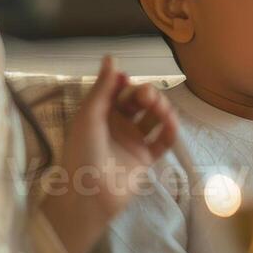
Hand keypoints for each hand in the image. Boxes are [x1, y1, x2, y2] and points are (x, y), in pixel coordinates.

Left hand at [40, 57, 178, 252]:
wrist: (89, 194)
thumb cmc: (82, 152)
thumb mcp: (88, 116)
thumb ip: (103, 88)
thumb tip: (112, 58)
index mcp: (100, 114)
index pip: (118, 91)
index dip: (125, 84)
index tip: (127, 82)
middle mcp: (117, 125)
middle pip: (139, 102)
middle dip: (146, 94)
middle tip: (146, 97)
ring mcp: (133, 141)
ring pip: (154, 118)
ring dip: (161, 108)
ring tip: (160, 109)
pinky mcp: (146, 158)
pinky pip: (164, 140)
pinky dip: (171, 129)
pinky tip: (171, 123)